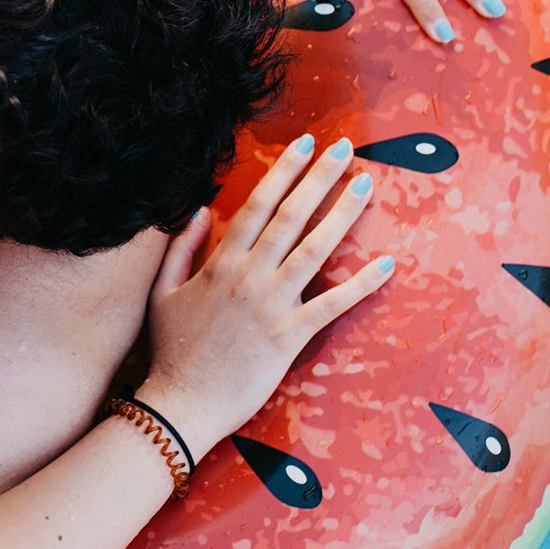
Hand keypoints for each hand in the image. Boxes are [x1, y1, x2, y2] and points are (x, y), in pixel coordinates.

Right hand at [140, 135, 389, 434]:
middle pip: (292, 215)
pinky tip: (386, 264)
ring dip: (343, 214)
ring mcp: (272, 305)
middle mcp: (250, 275)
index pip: (258, 204)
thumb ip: (181, 248)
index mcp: (221, 261)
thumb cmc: (169, 350)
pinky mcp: (290, 336)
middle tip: (345, 149)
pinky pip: (333, 304)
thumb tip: (201, 211)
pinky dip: (362, 283)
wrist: (180, 403)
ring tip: (366, 187)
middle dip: (321, 178)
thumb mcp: (162, 292)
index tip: (305, 145)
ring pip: (316, 249)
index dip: (284, 171)